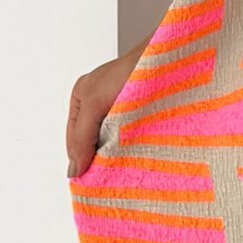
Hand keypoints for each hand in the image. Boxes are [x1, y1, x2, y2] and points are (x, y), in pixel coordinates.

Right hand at [66, 38, 149, 179]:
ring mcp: (122, 112)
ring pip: (115, 144)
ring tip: (124, 172)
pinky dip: (135, 150)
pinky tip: (139, 159)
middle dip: (100, 160)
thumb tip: (73, 171)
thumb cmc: (131, 71)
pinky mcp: (143, 117)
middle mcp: (100, 107)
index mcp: (82, 100)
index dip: (81, 161)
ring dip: (120, 157)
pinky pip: (134, 140)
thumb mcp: (95, 102)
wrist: (169, 59)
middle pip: (94, 144)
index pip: (74, 141)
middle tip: (108, 180)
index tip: (88, 183)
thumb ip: (81, 136)